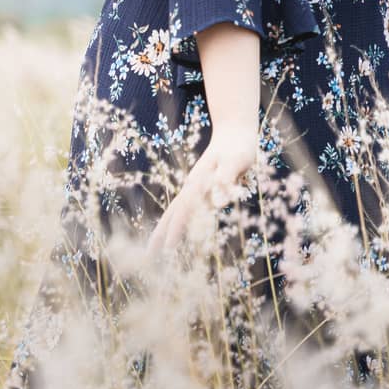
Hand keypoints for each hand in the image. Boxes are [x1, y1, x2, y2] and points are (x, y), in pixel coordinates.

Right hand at [147, 128, 258, 261]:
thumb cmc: (239, 146)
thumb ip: (227, 181)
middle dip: (160, 235)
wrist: (235, 131)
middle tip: (148, 257)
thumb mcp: (237, 161)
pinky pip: (187, 210)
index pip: (183, 212)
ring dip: (167, 230)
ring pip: (177, 212)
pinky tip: (180, 233)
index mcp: (198, 183)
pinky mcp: (203, 189)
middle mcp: (193, 187)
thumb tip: (218, 204)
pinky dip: (179, 223)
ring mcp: (196, 188)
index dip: (175, 230)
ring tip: (158, 249)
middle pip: (172, 214)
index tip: (167, 250)